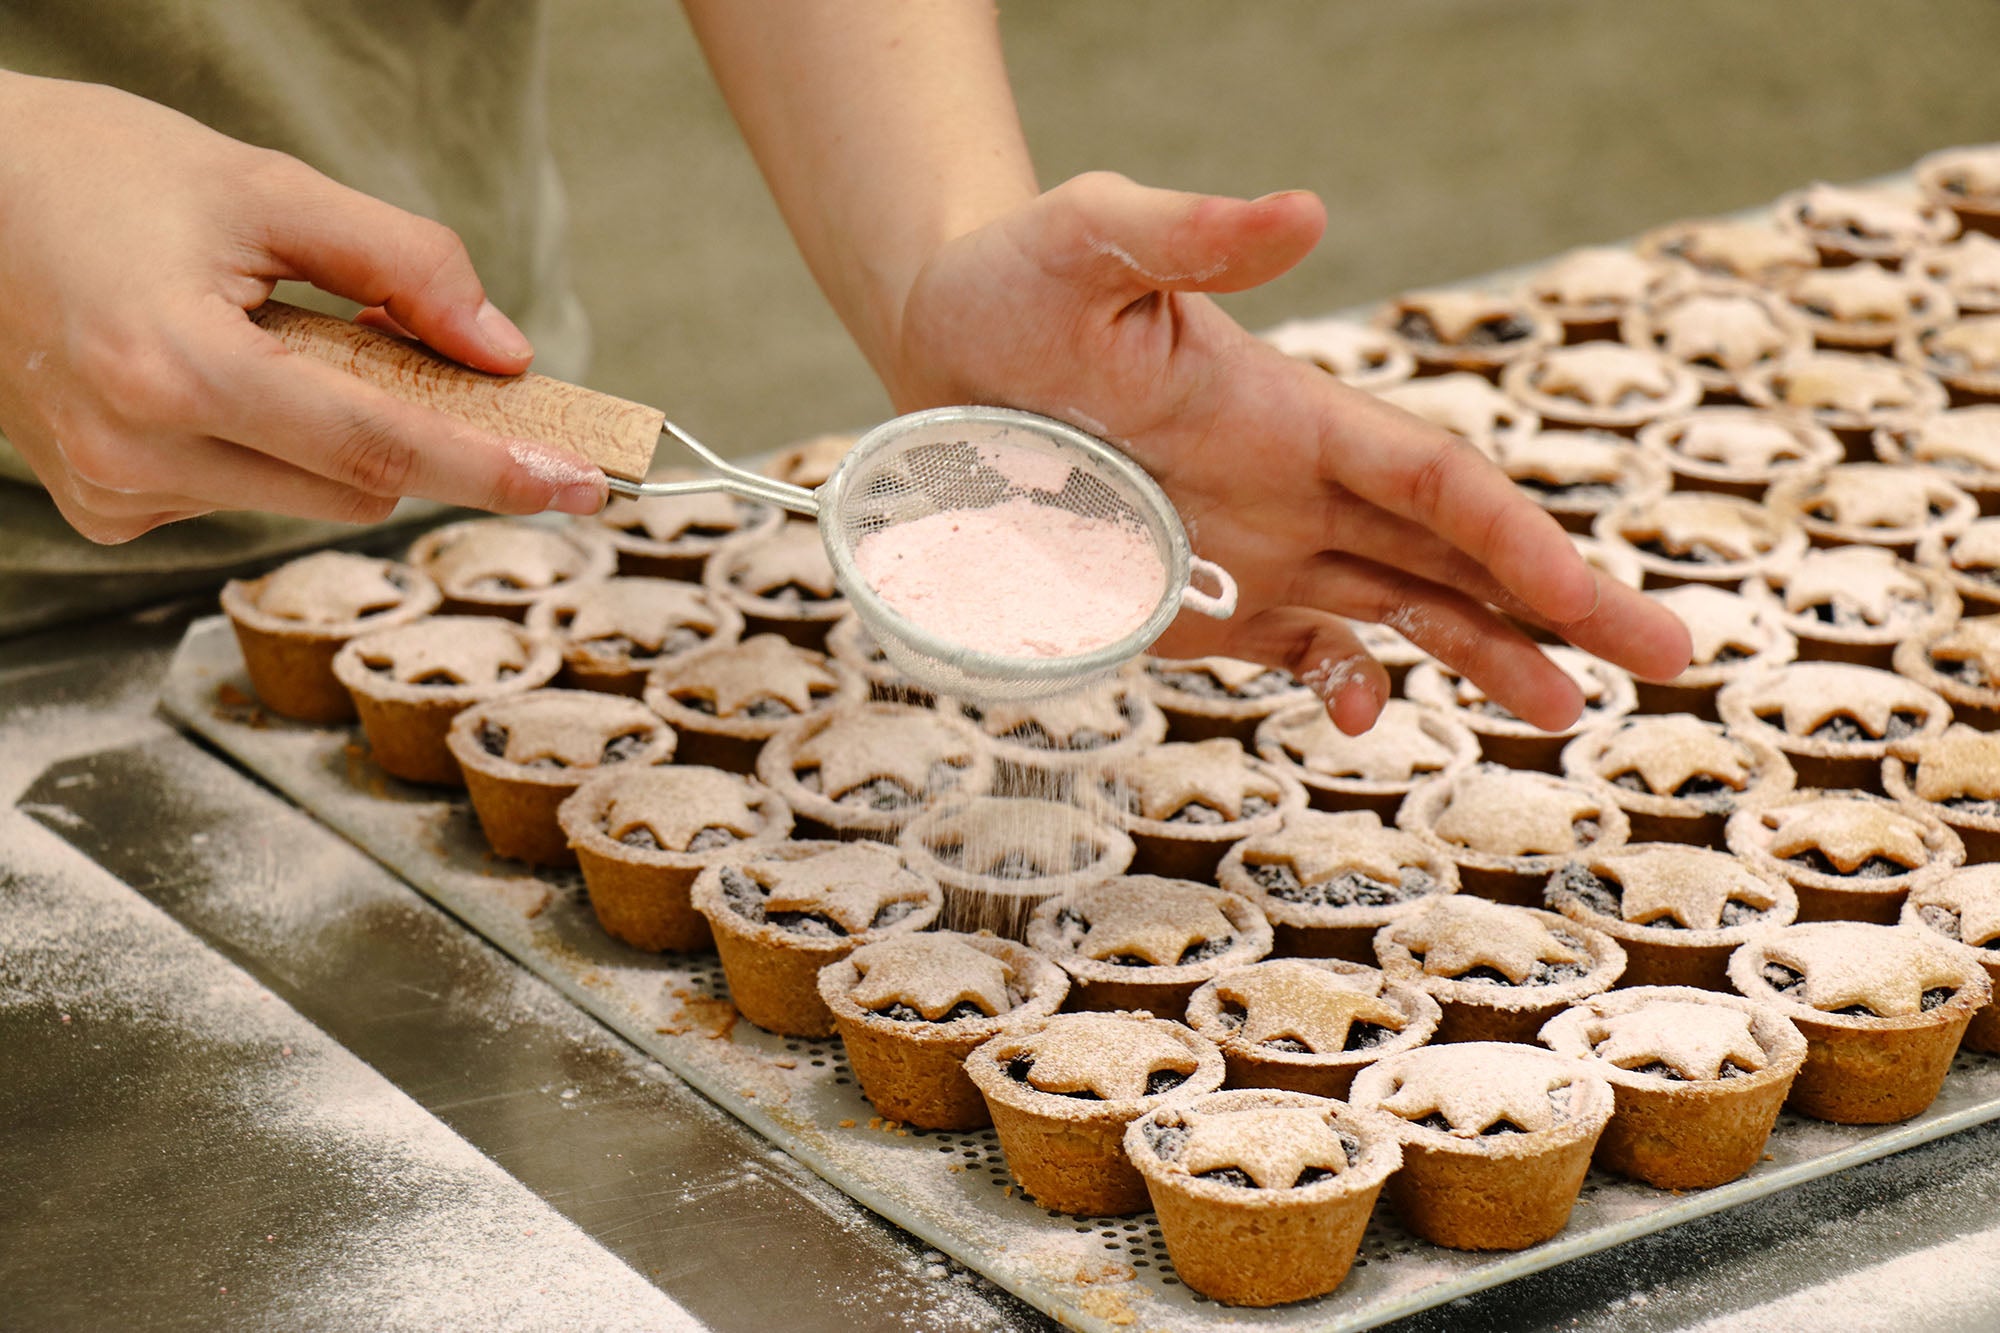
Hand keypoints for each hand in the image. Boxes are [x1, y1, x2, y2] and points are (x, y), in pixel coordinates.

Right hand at [0, 73, 606, 543]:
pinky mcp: (105, 506)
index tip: (580, 483)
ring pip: (306, 495)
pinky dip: (273, 444)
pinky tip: (221, 374)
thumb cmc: (100, 173)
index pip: (376, 446)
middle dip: (421, 435)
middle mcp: (134, 452)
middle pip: (356, 484)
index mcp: (172, 369)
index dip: (491, 469)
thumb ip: (404, 267)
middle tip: (452, 372)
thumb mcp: (267, 187)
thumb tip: (505, 354)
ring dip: (341, 435)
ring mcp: (113, 491)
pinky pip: (245, 493)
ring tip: (285, 337)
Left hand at [889, 172, 1691, 732]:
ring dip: (1482, 655)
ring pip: (1399, 608)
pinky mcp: (1202, 599)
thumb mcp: (1089, 241)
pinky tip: (1362, 712)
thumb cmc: (1016, 282)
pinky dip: (1341, 683)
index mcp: (1290, 412)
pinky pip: (1296, 646)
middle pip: (1452, 552)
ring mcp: (1257, 547)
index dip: (1512, 540)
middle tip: (1665, 656)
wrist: (942, 346)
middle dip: (1556, 603)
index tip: (1583, 594)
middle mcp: (1296, 486)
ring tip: (1564, 711)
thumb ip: (1189, 233)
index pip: (1432, 483)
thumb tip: (1302, 211)